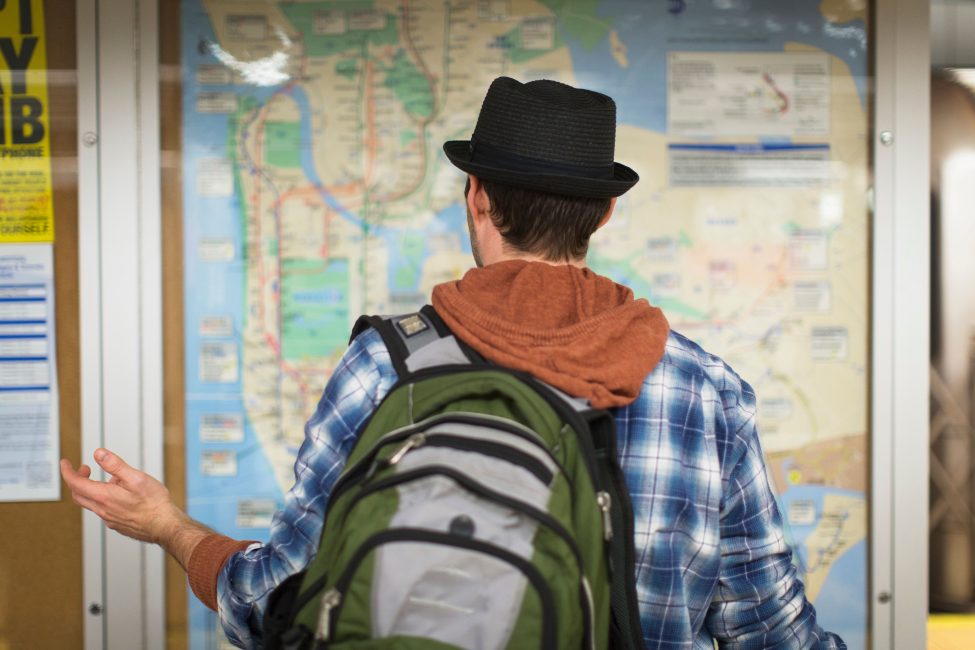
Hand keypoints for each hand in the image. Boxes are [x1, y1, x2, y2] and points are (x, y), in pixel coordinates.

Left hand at [60, 448, 184, 544]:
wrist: (164, 526)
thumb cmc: (154, 503)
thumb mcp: (136, 477)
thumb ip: (115, 465)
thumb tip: (99, 454)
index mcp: (104, 496)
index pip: (75, 483)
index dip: (67, 471)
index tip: (65, 463)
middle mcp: (102, 510)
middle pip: (78, 495)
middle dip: (77, 479)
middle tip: (85, 469)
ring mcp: (109, 519)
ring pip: (89, 503)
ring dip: (90, 489)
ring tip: (108, 480)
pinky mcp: (116, 524)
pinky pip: (101, 510)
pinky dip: (101, 499)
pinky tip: (117, 495)